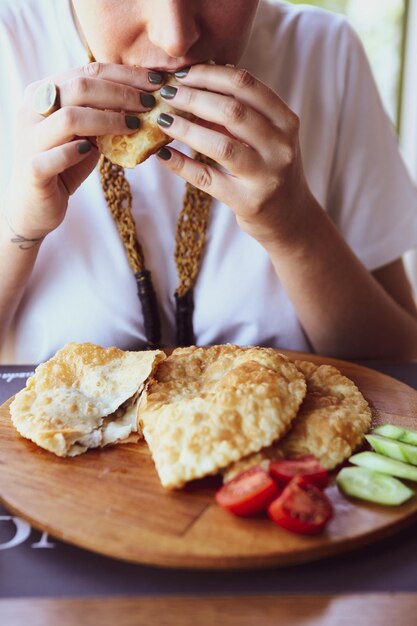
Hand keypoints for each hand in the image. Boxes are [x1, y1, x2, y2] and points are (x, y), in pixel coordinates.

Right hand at [4, 63, 161, 240]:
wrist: (34, 205)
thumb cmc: (64, 166)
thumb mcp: (84, 135)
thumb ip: (101, 115)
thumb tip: (144, 101)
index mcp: (43, 94)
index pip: (86, 72)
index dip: (124, 75)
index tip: (155, 83)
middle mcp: (32, 111)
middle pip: (80, 87)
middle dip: (121, 94)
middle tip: (149, 104)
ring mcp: (30, 139)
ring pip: (69, 118)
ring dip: (108, 120)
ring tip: (135, 125)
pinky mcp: (32, 170)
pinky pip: (55, 157)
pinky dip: (77, 153)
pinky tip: (95, 152)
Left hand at [156, 64, 317, 247]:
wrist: (289, 218)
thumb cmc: (270, 169)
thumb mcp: (266, 137)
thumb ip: (239, 113)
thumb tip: (192, 85)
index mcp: (286, 122)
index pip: (245, 85)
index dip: (209, 75)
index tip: (182, 73)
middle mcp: (280, 147)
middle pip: (232, 111)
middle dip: (193, 97)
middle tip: (167, 93)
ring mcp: (266, 176)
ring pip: (221, 145)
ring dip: (186, 129)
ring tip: (162, 120)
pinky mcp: (247, 202)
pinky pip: (207, 179)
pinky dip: (181, 164)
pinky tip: (163, 153)